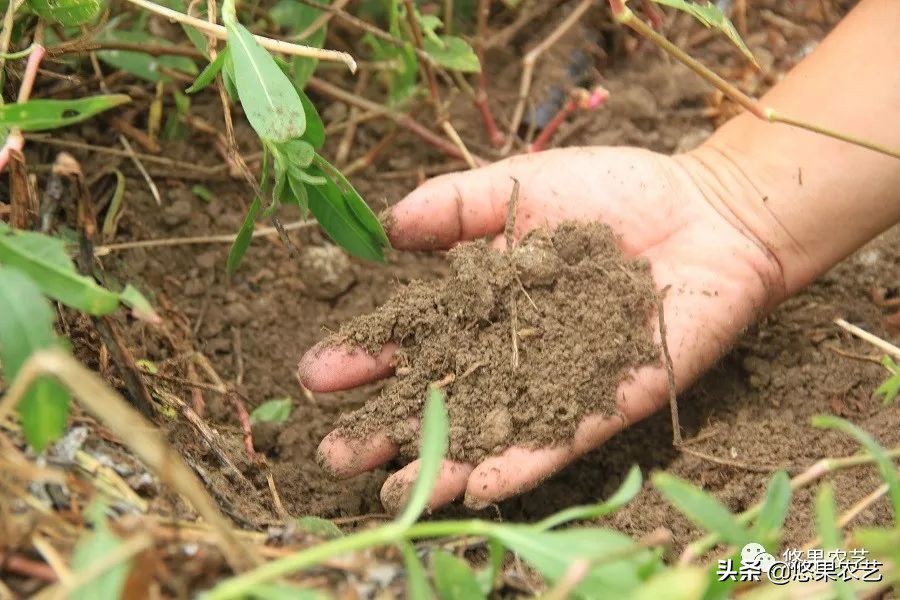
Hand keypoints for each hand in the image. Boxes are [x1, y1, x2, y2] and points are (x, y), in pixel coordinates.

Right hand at [298, 146, 785, 511]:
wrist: (708, 214)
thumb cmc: (614, 193)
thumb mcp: (520, 186)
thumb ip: (455, 205)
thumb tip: (387, 227)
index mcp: (483, 304)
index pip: (412, 338)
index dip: (366, 357)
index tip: (319, 374)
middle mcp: (511, 353)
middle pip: (438, 399)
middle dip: (386, 427)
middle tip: (335, 453)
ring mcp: (555, 384)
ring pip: (487, 435)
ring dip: (439, 466)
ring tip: (389, 491)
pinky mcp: (604, 404)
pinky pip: (555, 444)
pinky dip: (516, 467)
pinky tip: (473, 490)